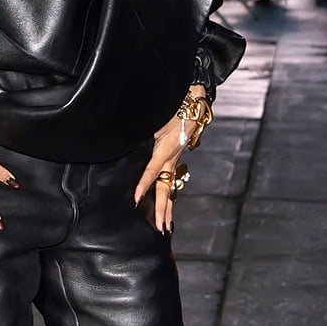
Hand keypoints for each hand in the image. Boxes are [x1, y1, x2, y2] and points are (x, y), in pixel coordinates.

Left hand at [133, 85, 207, 232]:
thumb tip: (131, 140)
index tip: (136, 199)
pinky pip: (172, 177)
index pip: (152, 171)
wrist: (195, 97)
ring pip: (171, 186)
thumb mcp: (158, 117)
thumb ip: (144, 131)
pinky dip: (170, 193)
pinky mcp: (176, 155)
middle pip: (166, 188)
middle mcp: (172, 157)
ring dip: (168, 206)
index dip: (144, 185)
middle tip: (161, 228)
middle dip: (163, 209)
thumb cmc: (175, 105)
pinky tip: (168, 204)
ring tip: (166, 225)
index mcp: (166, 149)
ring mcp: (176, 158)